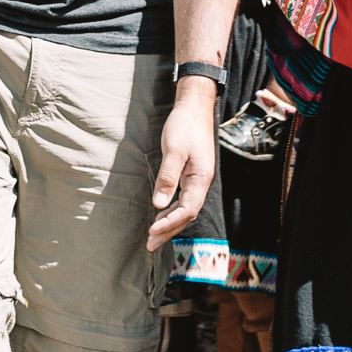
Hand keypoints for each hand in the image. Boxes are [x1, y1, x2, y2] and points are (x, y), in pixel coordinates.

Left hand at [146, 85, 216, 249]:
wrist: (194, 106)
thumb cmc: (184, 125)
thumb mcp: (174, 150)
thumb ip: (167, 177)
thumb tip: (159, 204)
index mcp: (200, 179)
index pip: (187, 210)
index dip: (170, 223)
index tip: (152, 232)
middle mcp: (201, 182)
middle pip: (187, 215)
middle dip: (169, 230)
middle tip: (150, 244)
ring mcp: (197, 179)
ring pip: (186, 209)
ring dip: (170, 223)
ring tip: (153, 235)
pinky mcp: (191, 174)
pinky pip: (183, 199)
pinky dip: (172, 210)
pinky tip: (161, 213)